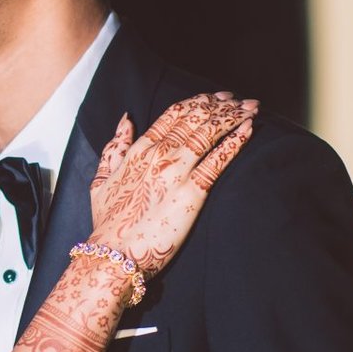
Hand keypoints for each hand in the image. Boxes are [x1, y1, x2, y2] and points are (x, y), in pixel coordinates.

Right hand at [89, 94, 256, 278]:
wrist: (113, 254)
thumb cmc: (107, 223)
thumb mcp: (101, 180)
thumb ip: (113, 148)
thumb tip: (126, 119)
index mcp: (139, 150)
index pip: (174, 113)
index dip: (198, 101)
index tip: (216, 97)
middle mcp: (159, 154)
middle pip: (196, 118)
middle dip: (222, 105)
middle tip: (240, 100)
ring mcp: (176, 171)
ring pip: (209, 133)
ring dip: (233, 117)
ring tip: (252, 108)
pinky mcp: (193, 193)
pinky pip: (218, 160)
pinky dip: (235, 142)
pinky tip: (249, 129)